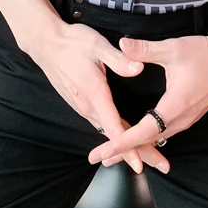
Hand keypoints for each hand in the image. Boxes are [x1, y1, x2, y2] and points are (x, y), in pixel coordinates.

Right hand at [23, 18, 170, 174]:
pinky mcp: (81, 104)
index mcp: (94, 93)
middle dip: (138, 152)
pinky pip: (101, 125)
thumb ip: (119, 59)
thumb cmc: (72, 42)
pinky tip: (126, 141)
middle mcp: (88, 106)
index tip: (140, 162)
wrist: (46, 44)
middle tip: (161, 164)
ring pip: (108, 132)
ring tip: (149, 157)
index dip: (128, 146)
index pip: (113, 127)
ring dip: (128, 146)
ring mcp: (83, 107)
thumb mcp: (97, 45)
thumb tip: (138, 68)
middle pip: (115, 136)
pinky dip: (116, 136)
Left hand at [87, 34, 207, 166]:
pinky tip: (140, 138)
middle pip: (147, 143)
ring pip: (156, 140)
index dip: (119, 143)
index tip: (102, 152)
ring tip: (115, 153)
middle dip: (123, 151)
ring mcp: (186, 120)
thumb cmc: (205, 54)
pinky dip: (148, 139)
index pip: (141, 133)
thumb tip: (122, 44)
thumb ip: (145, 50)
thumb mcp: (173, 49)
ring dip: (136, 147)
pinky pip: (165, 134)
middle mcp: (180, 119)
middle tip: (100, 158)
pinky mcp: (188, 116)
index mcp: (173, 107)